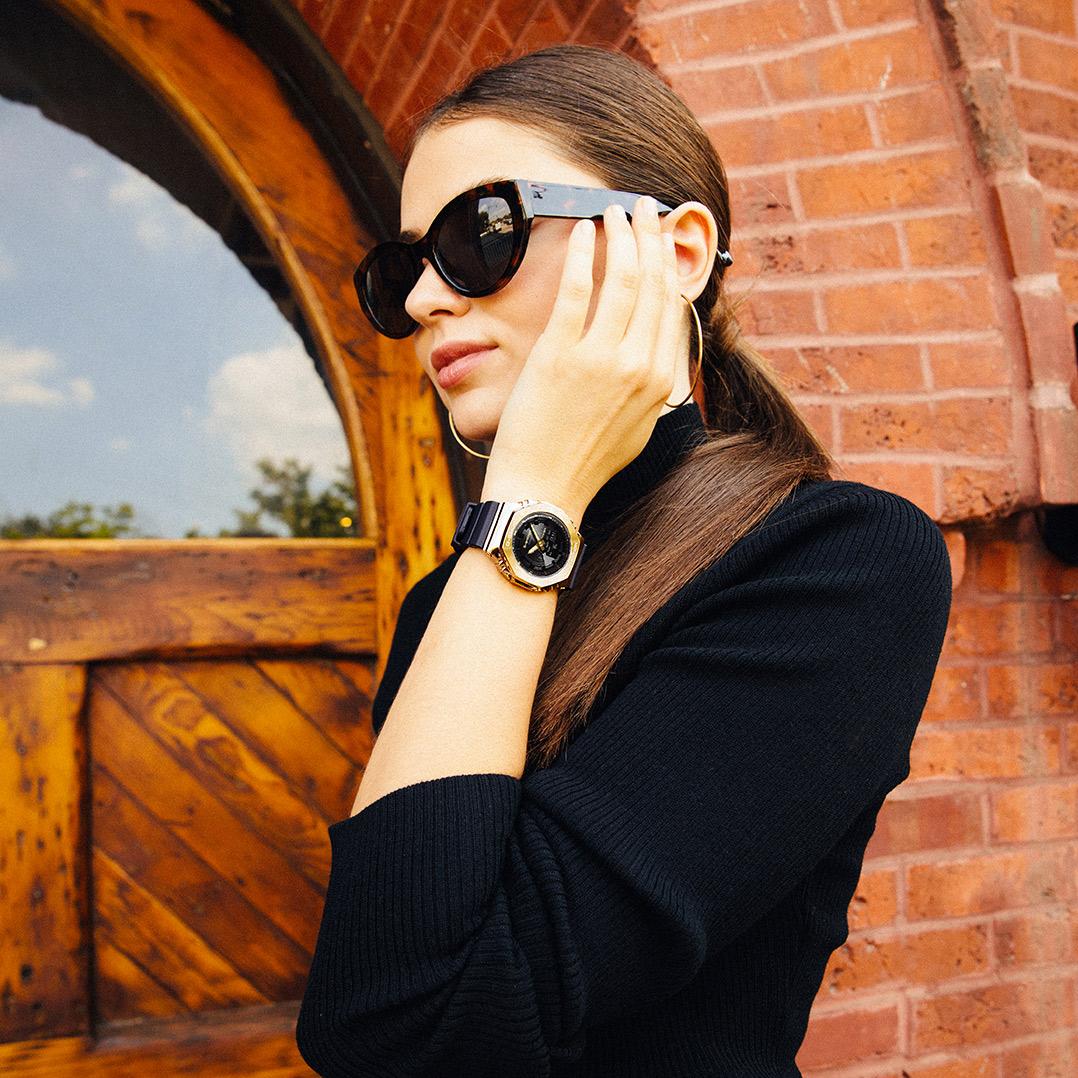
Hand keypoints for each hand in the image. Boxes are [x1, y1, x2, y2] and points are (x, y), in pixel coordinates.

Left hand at [481, 195, 684, 522]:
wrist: (543, 490)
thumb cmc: (585, 462)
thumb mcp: (636, 426)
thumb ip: (651, 384)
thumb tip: (657, 350)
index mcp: (659, 381)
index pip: (671, 307)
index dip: (669, 265)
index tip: (663, 240)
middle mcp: (638, 366)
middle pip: (653, 284)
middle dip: (652, 236)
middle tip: (645, 207)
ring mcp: (600, 359)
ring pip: (621, 279)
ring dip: (622, 235)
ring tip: (616, 210)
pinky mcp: (559, 354)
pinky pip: (575, 289)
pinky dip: (581, 253)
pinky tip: (582, 230)